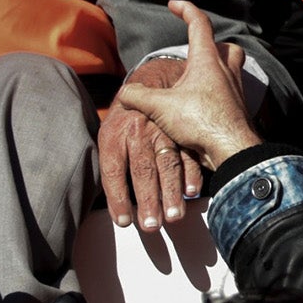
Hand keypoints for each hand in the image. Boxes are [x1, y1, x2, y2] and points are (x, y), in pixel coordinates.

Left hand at [100, 57, 200, 233]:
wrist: (154, 76)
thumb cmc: (128, 114)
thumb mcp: (110, 129)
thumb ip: (112, 160)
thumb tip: (113, 199)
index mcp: (115, 133)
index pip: (114, 170)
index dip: (118, 197)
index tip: (124, 221)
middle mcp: (138, 130)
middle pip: (143, 170)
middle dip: (148, 200)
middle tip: (151, 225)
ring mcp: (163, 129)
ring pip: (167, 164)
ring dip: (171, 193)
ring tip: (173, 216)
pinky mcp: (183, 128)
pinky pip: (188, 154)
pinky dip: (192, 174)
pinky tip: (192, 192)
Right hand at [113, 0, 257, 169]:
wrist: (232, 150)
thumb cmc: (200, 122)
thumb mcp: (159, 107)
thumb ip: (137, 96)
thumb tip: (124, 93)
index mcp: (207, 61)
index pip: (199, 23)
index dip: (186, 9)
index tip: (173, 4)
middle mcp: (226, 71)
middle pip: (227, 47)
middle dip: (213, 43)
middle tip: (197, 50)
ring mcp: (236, 91)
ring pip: (233, 69)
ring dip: (218, 68)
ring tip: (198, 79)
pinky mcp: (239, 109)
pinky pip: (231, 92)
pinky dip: (219, 92)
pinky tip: (205, 104)